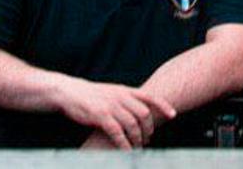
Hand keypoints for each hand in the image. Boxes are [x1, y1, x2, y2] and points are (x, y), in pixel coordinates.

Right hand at [58, 78, 174, 148]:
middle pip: (144, 114)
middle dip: (148, 130)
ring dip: (138, 140)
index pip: (149, 96)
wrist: (68, 91)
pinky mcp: (100, 116)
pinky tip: (126, 152)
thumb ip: (125, 99)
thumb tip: (139, 110)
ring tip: (137, 148)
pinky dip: (124, 145)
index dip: (163, 105)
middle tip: (147, 140)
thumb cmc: (90, 95)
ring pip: (133, 125)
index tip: (173, 115)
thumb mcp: (110, 92)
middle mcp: (120, 96)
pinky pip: (118, 133)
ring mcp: (111, 106)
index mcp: (124, 90)